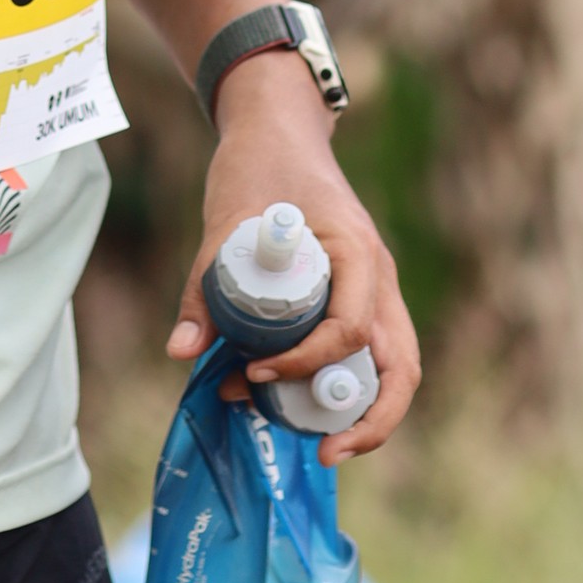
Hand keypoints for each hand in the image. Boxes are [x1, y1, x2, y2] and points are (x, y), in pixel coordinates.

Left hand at [166, 50, 420, 464]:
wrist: (278, 128)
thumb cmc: (257, 164)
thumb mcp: (223, 220)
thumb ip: (203, 287)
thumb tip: (181, 353)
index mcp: (357, 252)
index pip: (354, 328)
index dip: (311, 362)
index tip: (258, 371)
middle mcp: (379, 276)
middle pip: (402, 365)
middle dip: (371, 419)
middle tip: (326, 453)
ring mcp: (375, 288)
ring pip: (395, 365)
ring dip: (364, 410)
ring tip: (318, 444)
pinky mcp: (360, 296)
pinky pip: (372, 354)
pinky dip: (348, 386)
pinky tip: (304, 405)